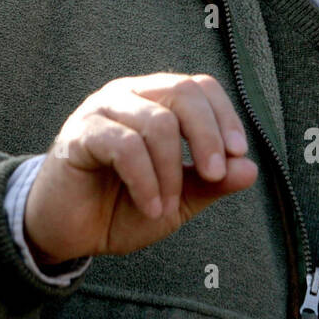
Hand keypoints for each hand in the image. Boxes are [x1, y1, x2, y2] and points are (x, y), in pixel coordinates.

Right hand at [23, 73, 256, 265]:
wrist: (68, 232)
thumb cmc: (120, 207)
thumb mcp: (177, 199)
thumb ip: (210, 183)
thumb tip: (250, 168)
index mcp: (154, 100)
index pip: (199, 86)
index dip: (224, 116)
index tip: (238, 154)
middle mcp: (129, 95)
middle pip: (182, 92)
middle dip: (207, 136)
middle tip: (214, 175)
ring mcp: (102, 110)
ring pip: (156, 121)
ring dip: (172, 171)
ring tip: (167, 206)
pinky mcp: (80, 134)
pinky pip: (125, 147)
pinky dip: (146, 181)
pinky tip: (150, 206)